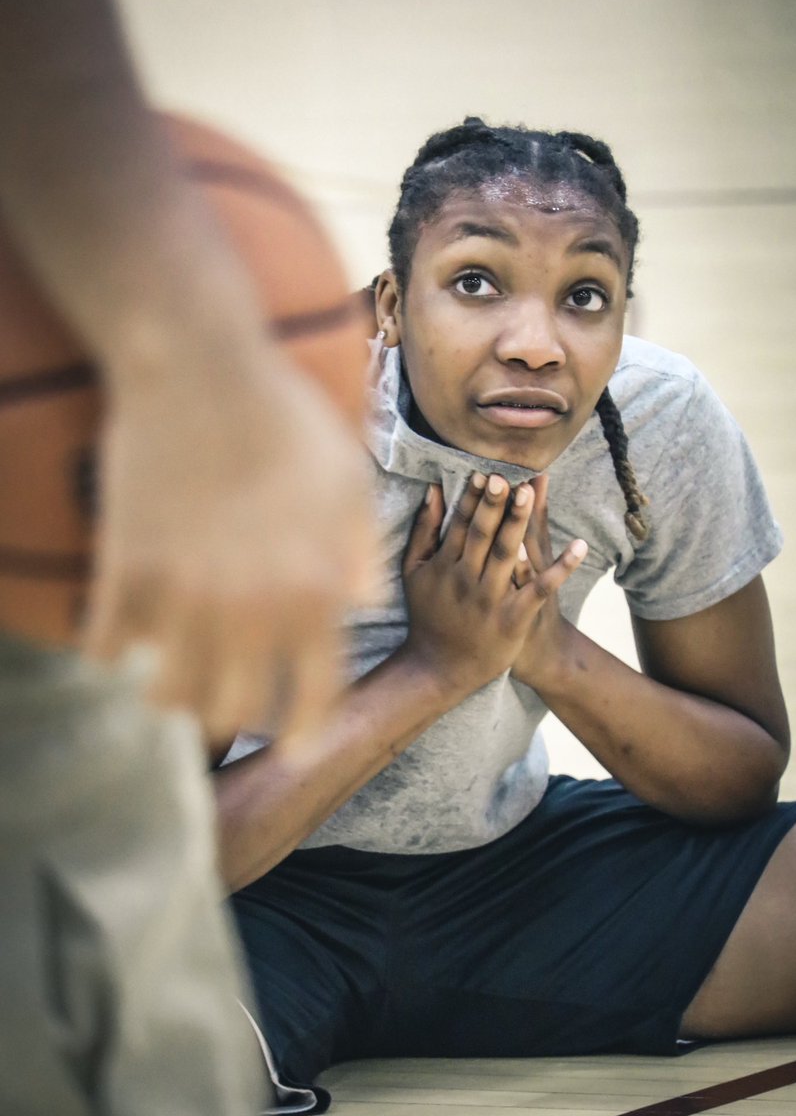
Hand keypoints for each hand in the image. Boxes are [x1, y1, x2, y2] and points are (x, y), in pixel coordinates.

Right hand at [83, 337, 374, 744]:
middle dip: (235, 714)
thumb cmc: (286, 419)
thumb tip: (366, 606)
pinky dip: (113, 654)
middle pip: (235, 708)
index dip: (305, 730)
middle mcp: (251, 609)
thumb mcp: (351, 481)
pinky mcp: (126, 571)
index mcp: (313, 593)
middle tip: (228, 702)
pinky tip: (120, 641)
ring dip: (173, 694)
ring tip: (173, 678)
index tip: (295, 746)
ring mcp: (183, 595)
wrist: (201, 368)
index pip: (314, 696)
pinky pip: (108, 648)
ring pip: (168, 693)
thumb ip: (364, 553)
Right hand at [400, 472, 583, 700]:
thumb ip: (424, 530)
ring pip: (507, 555)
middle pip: (483, 535)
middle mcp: (466, 579)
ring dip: (519, 524)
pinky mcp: (513, 618)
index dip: (472, 498)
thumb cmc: (428, 614)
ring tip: (529, 494)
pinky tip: (579, 547)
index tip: (483, 472)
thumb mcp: (414, 571)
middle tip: (504, 476)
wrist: (439, 667)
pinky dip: (560, 568)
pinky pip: (539, 589)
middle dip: (494, 505)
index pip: (460, 524)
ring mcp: (490, 599)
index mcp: (443, 565)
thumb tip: (434, 490)